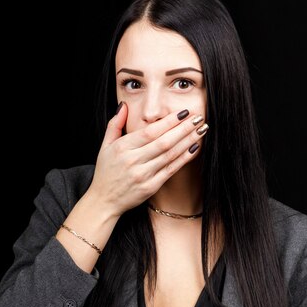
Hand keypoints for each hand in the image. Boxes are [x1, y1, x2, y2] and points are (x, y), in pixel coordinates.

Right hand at [88, 102, 207, 217]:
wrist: (104, 200)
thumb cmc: (106, 171)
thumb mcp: (105, 145)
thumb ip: (115, 124)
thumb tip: (124, 105)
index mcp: (123, 148)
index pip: (150, 132)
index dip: (169, 121)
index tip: (183, 112)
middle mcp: (133, 161)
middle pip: (164, 142)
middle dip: (183, 128)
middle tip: (198, 117)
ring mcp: (143, 175)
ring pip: (170, 155)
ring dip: (188, 141)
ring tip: (202, 129)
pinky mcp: (151, 187)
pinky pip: (171, 170)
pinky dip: (184, 158)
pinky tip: (195, 148)